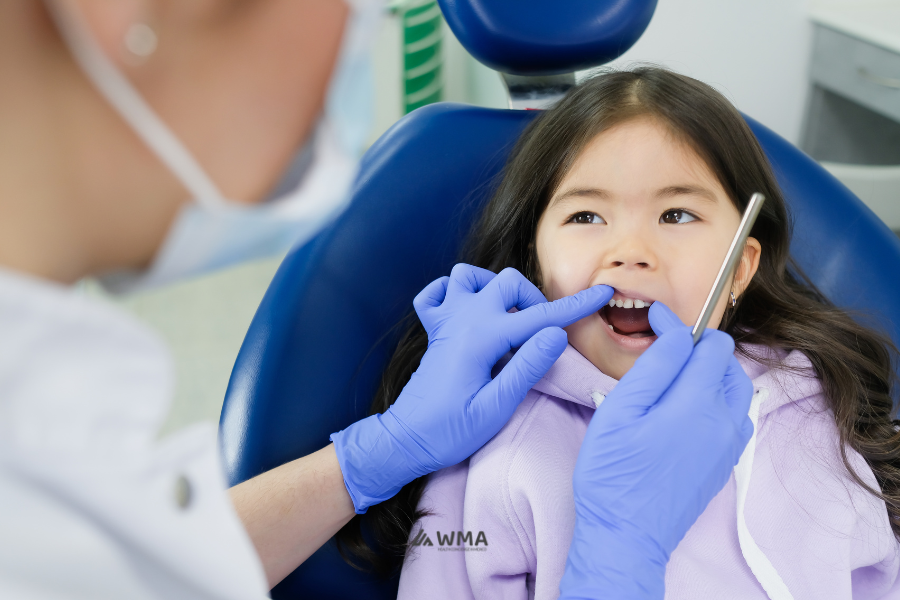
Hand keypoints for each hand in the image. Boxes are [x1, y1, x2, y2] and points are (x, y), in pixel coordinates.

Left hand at [331, 265, 612, 512]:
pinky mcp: (433, 332)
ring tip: (506, 317)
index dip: (576, 305)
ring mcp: (445, 322)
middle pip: (506, 282)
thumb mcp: (496, 407)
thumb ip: (526, 367)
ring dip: (492, 287)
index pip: (539, 317)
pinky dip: (451, 293)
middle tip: (541, 335)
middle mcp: (462, 320)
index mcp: (482, 338)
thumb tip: (556, 333)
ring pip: (467, 276)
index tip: (604, 292)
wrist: (405, 441)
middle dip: (533, 300)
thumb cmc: (450, 431)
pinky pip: (435, 294)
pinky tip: (465, 311)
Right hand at [560, 302, 753, 599]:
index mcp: (699, 403)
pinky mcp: (724, 463)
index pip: (706, 343)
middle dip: (698, 348)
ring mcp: (729, 445)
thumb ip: (654, 367)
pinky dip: (714, 400)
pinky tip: (682, 409)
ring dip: (709, 373)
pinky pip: (732, 416)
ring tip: (672, 377)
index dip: (677, 324)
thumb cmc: (614, 474)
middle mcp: (725, 421)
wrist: (627, 535)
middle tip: (661, 351)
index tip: (655, 317)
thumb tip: (678, 335)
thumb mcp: (620, 411)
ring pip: (734, 389)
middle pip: (727, 363)